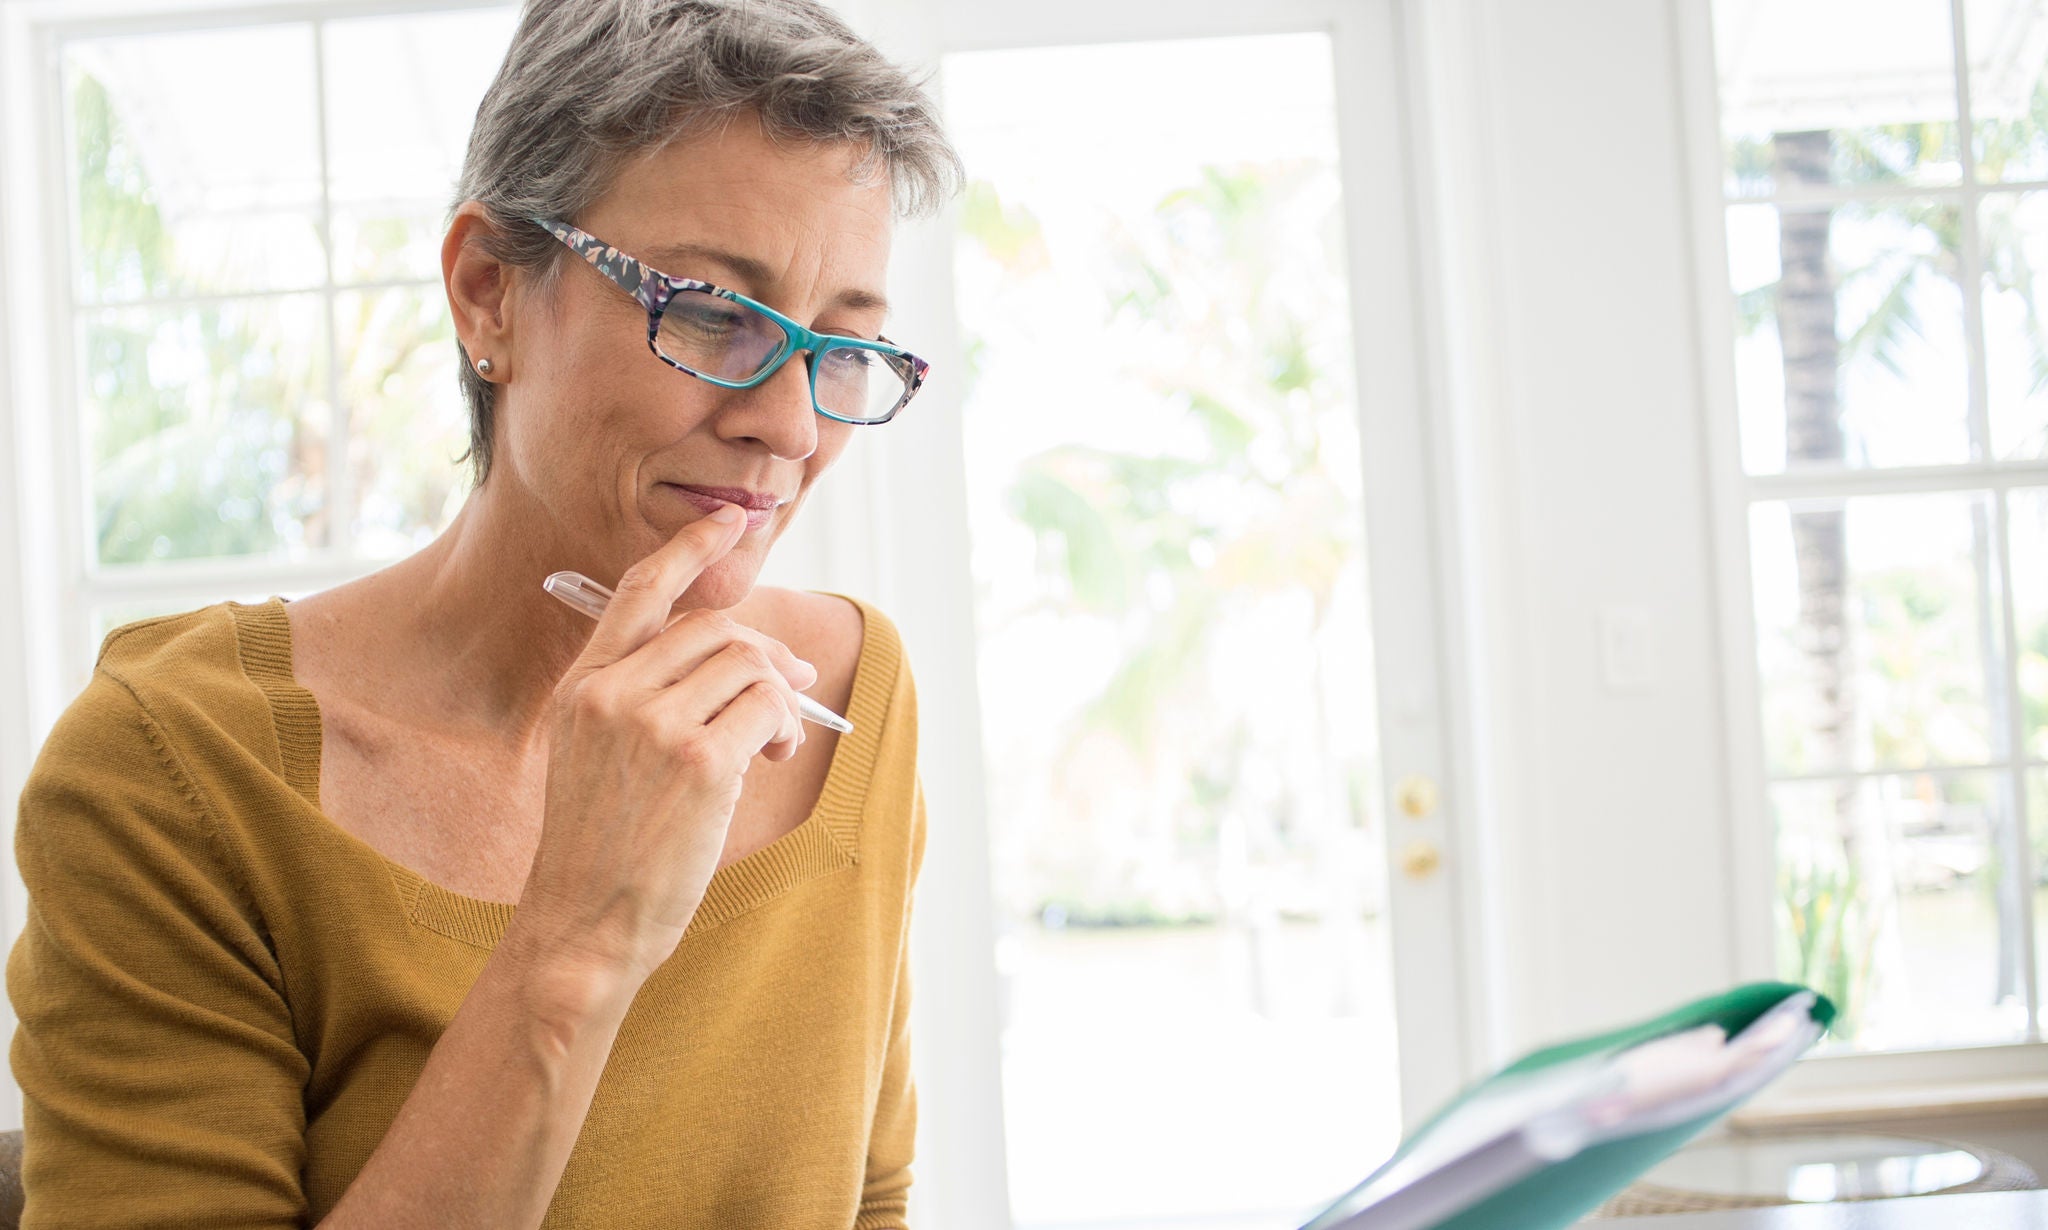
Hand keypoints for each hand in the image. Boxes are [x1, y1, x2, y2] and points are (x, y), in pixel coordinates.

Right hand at [516, 505, 820, 986]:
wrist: (582, 924)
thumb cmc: (601, 851)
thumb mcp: (599, 758)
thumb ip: (648, 701)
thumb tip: (752, 661)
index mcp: (582, 688)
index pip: (637, 594)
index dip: (688, 550)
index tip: (729, 521)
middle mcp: (611, 695)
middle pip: (715, 630)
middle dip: (766, 654)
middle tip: (794, 689)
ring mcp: (653, 725)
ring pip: (749, 666)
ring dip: (780, 699)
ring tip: (773, 744)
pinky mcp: (699, 761)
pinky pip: (768, 709)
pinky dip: (785, 726)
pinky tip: (773, 757)